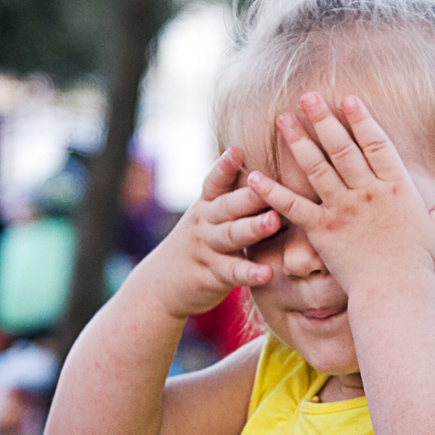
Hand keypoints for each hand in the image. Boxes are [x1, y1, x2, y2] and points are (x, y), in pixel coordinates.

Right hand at [137, 147, 280, 319]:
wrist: (161, 284)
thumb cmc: (201, 242)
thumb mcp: (209, 216)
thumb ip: (233, 196)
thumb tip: (268, 167)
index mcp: (207, 204)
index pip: (215, 182)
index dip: (224, 166)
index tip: (236, 150)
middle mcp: (205, 222)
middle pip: (227, 206)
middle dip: (249, 194)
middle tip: (268, 183)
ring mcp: (208, 248)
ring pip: (230, 235)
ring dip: (252, 228)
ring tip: (273, 221)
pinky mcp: (213, 275)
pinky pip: (232, 272)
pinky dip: (249, 273)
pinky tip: (266, 272)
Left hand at [247, 93, 434, 294]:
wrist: (396, 294)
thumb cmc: (419, 264)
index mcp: (395, 187)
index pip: (377, 144)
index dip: (362, 120)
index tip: (348, 99)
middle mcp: (367, 192)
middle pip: (342, 147)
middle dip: (324, 119)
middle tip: (306, 97)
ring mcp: (342, 210)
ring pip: (316, 168)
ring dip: (298, 142)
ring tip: (282, 119)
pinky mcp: (321, 231)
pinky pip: (293, 207)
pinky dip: (272, 191)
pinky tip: (253, 176)